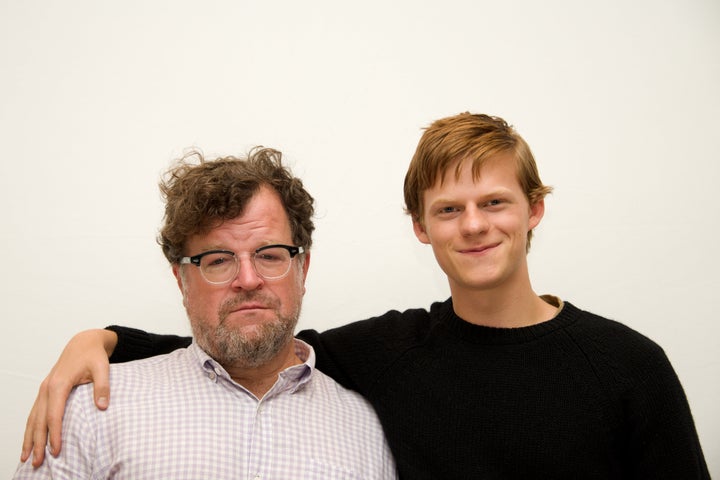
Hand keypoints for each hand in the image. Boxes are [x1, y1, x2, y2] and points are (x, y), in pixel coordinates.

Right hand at [20, 328, 117, 466]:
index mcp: (59, 384)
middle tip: (37, 463)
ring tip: (27, 457)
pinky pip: (34, 412)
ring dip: (29, 438)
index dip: (55, 434)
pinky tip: (30, 439)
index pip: (54, 415)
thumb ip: (103, 387)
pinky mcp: (45, 390)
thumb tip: (103, 407)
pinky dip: (31, 427)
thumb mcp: (103, 368)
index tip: (56, 451)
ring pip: (32, 418)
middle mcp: (47, 388)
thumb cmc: (93, 355)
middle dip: (37, 443)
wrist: (84, 342)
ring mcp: (44, 389)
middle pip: (39, 420)